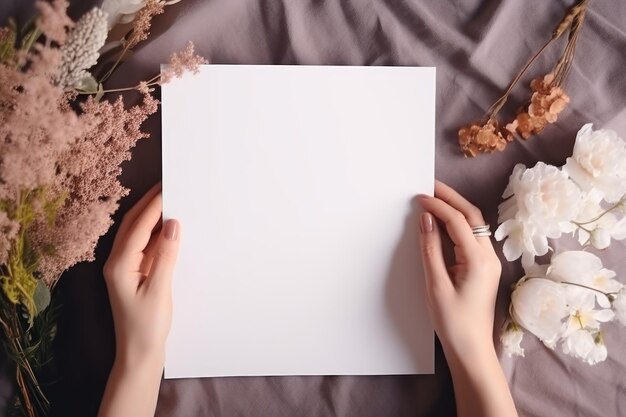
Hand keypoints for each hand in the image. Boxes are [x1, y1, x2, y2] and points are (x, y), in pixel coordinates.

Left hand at [103, 184, 180, 364]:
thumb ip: (166, 255)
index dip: (154, 206)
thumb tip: (173, 224)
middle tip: (168, 185)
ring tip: (171, 200)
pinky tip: (169, 228)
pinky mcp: (134, 274)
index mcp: (119, 264)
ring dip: (152, 216)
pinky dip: (156, 234)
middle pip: (132, 224)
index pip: (138, 227)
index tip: (168, 187)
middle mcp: (117, 262)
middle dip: (149, 203)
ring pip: (137, 234)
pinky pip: (144, 246)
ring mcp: (125, 268)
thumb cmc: (147, 327)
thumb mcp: (160, 290)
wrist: (139, 354)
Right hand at [418, 181, 516, 416]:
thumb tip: (426, 220)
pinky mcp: (483, 268)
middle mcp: (488, 256)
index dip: (438, 206)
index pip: (457, 221)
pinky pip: (471, 238)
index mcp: (478, 259)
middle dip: (451, 198)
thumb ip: (430, 249)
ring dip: (455, 209)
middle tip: (430, 186)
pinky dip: (457, 224)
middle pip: (471, 216)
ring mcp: (488, 262)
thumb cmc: (453, 322)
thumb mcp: (436, 285)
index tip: (419, 198)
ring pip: (473, 225)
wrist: (471, 348)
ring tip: (434, 199)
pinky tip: (442, 224)